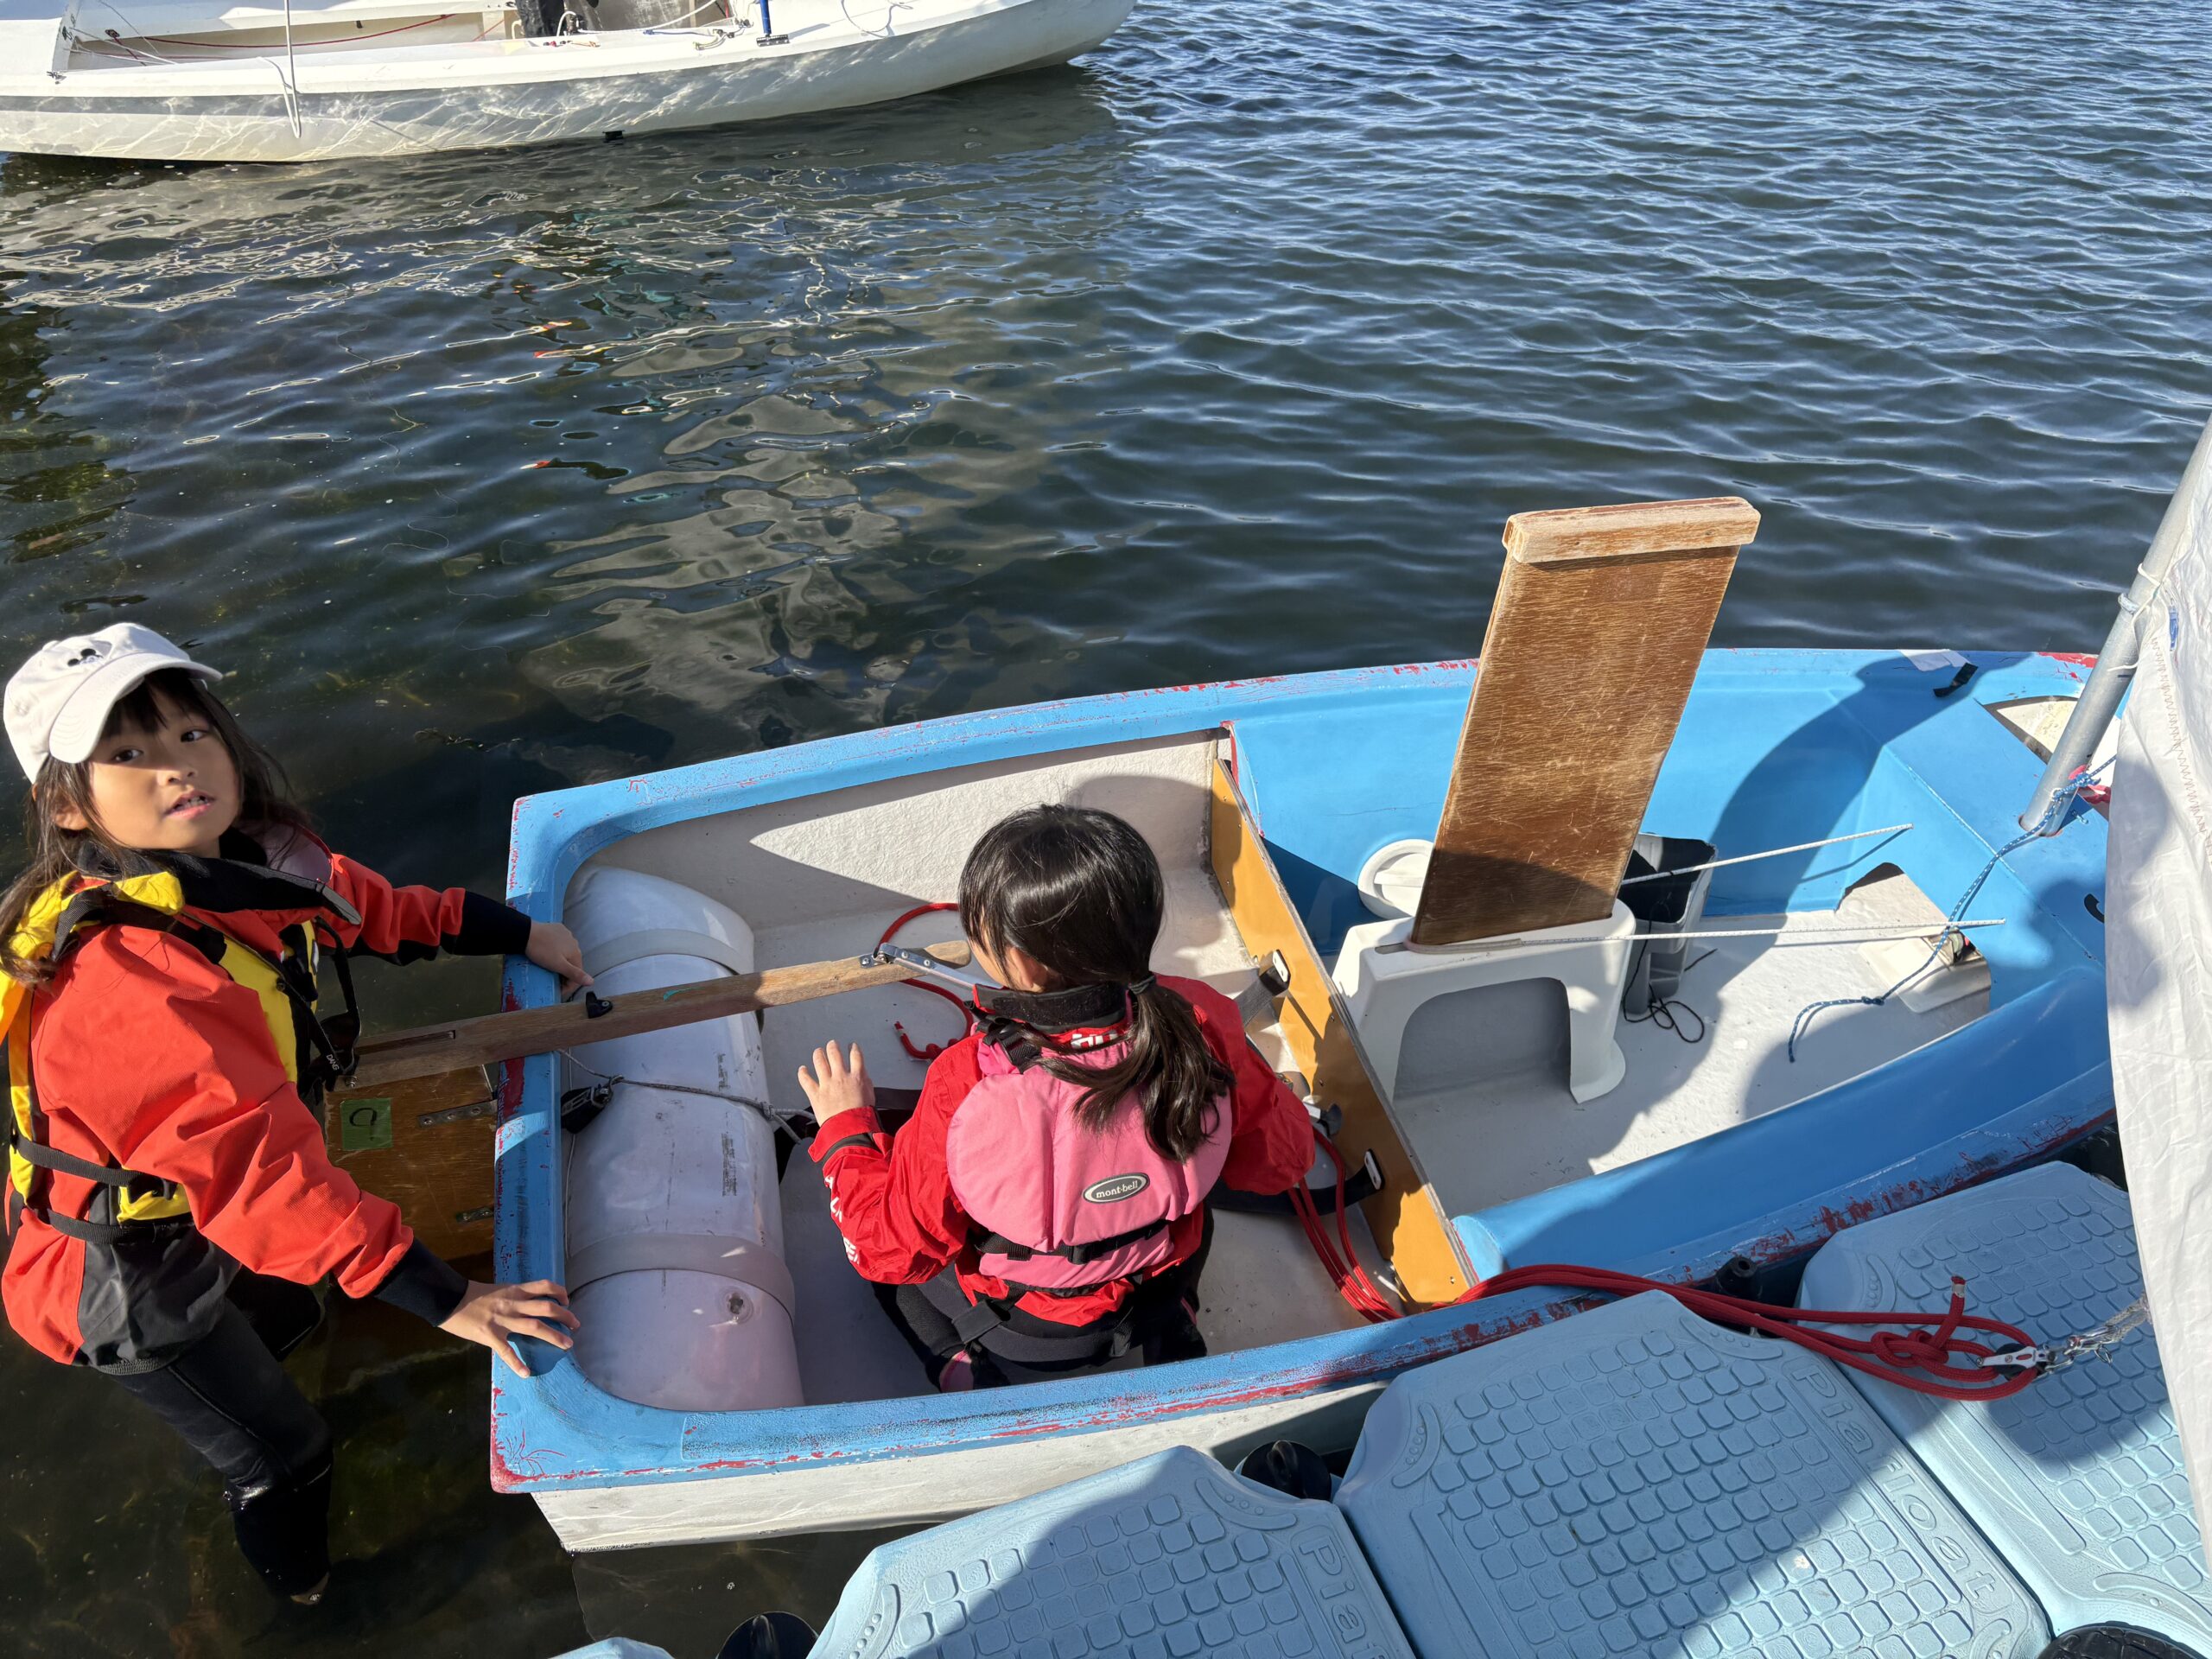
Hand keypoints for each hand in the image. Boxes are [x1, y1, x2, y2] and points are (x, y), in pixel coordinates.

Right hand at [440, 1278, 578, 1376]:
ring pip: (534, 1327)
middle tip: (576, 1326)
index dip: (560, 1292)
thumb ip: (515, 1296)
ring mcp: (503, 1320)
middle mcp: (513, 1303)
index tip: (567, 1301)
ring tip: (567, 1345)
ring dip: (553, 1335)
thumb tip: (529, 1304)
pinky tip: (526, 1373)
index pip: (544, 1286)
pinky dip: (517, 1362)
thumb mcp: (499, 1289)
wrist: (448, 1298)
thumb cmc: (473, 1294)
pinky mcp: (490, 1334)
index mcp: (515, 1290)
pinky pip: (506, 1350)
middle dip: (565, 1316)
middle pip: (546, 1308)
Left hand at [526, 921, 591, 995]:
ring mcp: (567, 934)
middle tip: (552, 979)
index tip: (558, 991)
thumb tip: (592, 981)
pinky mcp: (558, 929)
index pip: (577, 974)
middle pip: (572, 963)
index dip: (569, 985)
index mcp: (576, 953)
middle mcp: (574, 943)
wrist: (526, 932)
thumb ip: (575, 974)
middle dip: (564, 973)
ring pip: (566, 953)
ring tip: (548, 965)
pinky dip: (557, 950)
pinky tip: (548, 951)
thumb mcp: (558, 965)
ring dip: (561, 961)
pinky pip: (560, 943)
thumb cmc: (541, 950)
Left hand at [796, 1041, 875, 1121]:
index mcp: (856, 1077)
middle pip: (835, 1054)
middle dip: (833, 1047)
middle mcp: (840, 1076)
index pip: (856, 1056)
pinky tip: (802, 1069)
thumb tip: (861, 1074)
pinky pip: (806, 1080)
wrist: (850, 1127)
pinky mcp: (815, 1094)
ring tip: (818, 1051)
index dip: (853, 1048)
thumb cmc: (862, 1115)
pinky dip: (803, 1073)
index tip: (851, 1045)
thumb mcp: (870, 1094)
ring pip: (819, 1062)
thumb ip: (865, 1081)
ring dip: (818, 1054)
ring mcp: (826, 1084)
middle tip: (832, 1044)